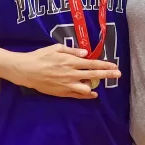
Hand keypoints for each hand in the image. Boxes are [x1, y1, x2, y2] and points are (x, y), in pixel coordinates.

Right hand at [4, 44, 120, 99]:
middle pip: (93, 75)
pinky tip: (92, 94)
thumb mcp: (57, 48)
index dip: (105, 65)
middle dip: (107, 74)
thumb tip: (86, 53)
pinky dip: (86, 95)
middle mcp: (71, 74)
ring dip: (94, 85)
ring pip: (86, 87)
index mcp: (71, 61)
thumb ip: (72, 51)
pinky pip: (77, 95)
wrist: (26, 70)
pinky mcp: (61, 92)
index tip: (114, 66)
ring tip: (99, 84)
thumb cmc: (41, 56)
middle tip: (118, 75)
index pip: (92, 64)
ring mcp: (67, 84)